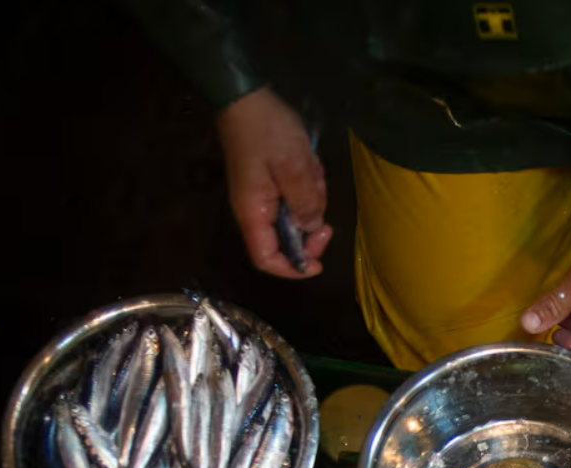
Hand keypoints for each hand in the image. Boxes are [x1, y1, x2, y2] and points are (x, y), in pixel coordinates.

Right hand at [216, 86, 332, 277]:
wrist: (247, 96)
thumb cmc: (267, 131)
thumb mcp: (294, 167)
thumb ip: (305, 203)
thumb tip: (311, 230)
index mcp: (254, 213)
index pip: (267, 259)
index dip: (293, 269)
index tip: (319, 263)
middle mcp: (255, 209)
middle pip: (287, 239)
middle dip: (311, 224)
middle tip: (324, 203)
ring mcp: (263, 194)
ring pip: (297, 214)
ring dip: (312, 196)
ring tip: (312, 168)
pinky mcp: (271, 181)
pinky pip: (296, 193)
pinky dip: (308, 182)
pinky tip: (309, 161)